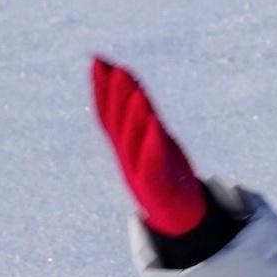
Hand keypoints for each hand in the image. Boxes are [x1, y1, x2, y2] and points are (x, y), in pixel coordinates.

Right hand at [89, 56, 213, 236]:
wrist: (178, 216)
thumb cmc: (164, 171)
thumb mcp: (151, 136)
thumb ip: (139, 108)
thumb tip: (124, 76)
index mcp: (123, 144)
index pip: (107, 111)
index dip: (100, 86)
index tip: (97, 60)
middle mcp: (126, 156)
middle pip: (116, 123)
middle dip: (114, 95)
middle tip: (113, 68)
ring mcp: (138, 172)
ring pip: (132, 142)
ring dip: (132, 116)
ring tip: (136, 92)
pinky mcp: (156, 187)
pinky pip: (152, 163)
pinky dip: (152, 143)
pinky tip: (156, 125)